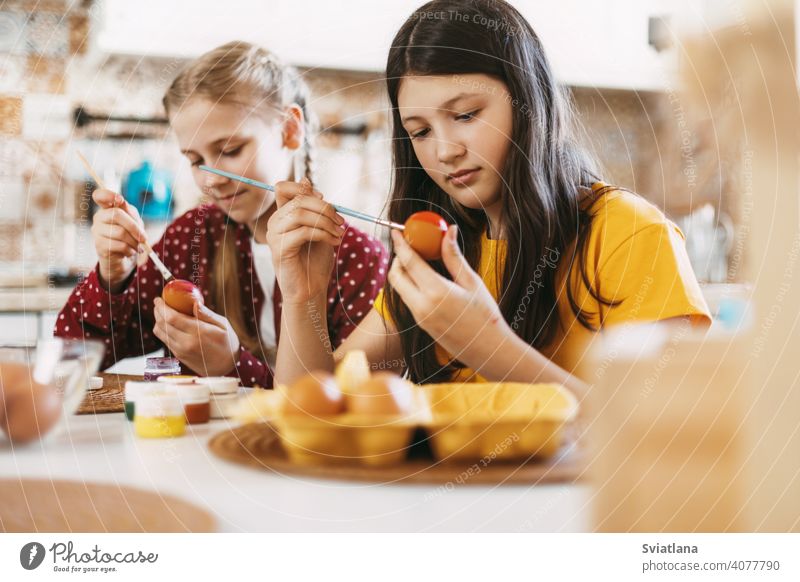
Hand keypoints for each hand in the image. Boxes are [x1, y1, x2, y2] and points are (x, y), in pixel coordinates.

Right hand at [90, 188, 146, 292]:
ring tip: (139, 247)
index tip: (120, 200)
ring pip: (120, 232)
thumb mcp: (134, 222)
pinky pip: (119, 245)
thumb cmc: (129, 236)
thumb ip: (131, 213)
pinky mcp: (99, 245)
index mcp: (107, 209)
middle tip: (144, 238)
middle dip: (134, 227)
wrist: (122, 258)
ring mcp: (97, 231)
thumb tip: (124, 206)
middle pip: (116, 215)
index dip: (108, 195)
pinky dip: (130, 250)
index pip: (99, 196)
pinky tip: (130, 252)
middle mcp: (99, 218)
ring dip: (134, 242)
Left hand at [152, 297, 239, 375]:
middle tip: (158, 304)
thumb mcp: (223, 325)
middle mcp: (186, 343)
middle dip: (157, 311)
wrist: (227, 366)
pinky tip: (169, 325)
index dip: (162, 307)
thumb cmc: (227, 342)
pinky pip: (165, 340)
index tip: (158, 299)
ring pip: (160, 333)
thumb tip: (195, 302)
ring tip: (162, 313)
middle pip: (162, 324)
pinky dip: (162, 330)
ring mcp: (181, 351)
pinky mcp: (179, 356)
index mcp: (198, 332)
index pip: (172, 317)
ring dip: (158, 321)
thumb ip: (206, 314)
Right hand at [266, 178, 344, 304]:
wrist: (310, 290)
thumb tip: (306, 179)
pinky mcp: (280, 249)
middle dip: (325, 208)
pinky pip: (303, 232)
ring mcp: (274, 236)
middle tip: (341, 222)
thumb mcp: (318, 228)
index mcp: (282, 215)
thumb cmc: (314, 261)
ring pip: (301, 214)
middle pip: (298, 200)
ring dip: (326, 222)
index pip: (283, 188)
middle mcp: (275, 223)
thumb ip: (313, 207)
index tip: (324, 199)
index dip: (304, 188)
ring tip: (339, 234)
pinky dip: (323, 234)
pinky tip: (334, 242)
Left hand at [388, 225, 508, 363]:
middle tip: (408, 247)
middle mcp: (422, 305)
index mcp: (436, 291)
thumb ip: (454, 256)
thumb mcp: (471, 281)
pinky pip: (407, 299)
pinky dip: (409, 285)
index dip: (400, 244)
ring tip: (418, 261)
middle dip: (397, 258)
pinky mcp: (420, 324)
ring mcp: (419, 317)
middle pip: (396, 276)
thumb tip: (449, 231)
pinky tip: (424, 279)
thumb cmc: (485, 315)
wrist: (487, 349)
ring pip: (399, 288)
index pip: (409, 262)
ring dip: (402, 272)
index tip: (395, 232)